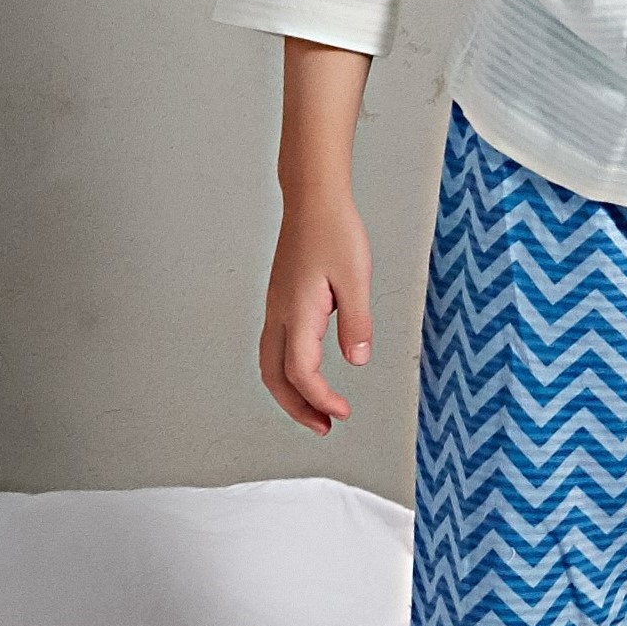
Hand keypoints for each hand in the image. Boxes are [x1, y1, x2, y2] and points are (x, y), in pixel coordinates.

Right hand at [259, 186, 372, 435]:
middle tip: (325, 426)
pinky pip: (275, 347)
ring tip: (317, 409)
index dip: (320, 399)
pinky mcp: (280, 300)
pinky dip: (287, 371)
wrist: (313, 199)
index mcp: (298, 312)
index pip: (301, 373)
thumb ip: (356, 323)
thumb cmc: (336, 232)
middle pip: (274, 376)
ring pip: (269, 363)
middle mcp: (279, 314)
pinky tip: (309, 372)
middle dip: (296, 408)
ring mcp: (276, 308)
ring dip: (290, 393)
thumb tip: (356, 361)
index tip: (343, 413)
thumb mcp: (357, 278)